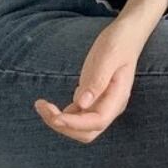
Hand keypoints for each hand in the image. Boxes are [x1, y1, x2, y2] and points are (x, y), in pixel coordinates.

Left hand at [33, 19, 142, 142]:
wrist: (127, 35)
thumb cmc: (119, 42)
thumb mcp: (109, 56)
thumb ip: (97, 80)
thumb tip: (82, 104)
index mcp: (117, 98)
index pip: (97, 121)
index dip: (75, 123)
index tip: (55, 116)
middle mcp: (110, 106)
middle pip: (87, 132)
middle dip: (64, 126)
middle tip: (43, 108)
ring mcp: (101, 103)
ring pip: (79, 125)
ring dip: (59, 121)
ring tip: (41, 105)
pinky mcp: (92, 97)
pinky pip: (76, 114)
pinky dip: (61, 114)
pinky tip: (49, 104)